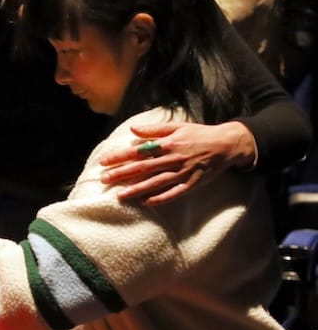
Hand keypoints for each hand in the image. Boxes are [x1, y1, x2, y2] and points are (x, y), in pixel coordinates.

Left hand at [98, 120, 255, 204]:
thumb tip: (133, 129)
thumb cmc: (198, 134)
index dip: (120, 157)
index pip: (138, 151)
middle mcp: (173, 158)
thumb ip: (154, 129)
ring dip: (137, 190)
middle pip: (143, 168)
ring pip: (156, 183)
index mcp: (167, 143)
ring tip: (120, 195)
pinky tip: (147, 203)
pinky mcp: (192, 183)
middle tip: (104, 180)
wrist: (226, 144)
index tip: (104, 162)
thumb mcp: (177, 126)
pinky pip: (174, 193)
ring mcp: (182, 172)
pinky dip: (161, 198)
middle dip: (122, 174)